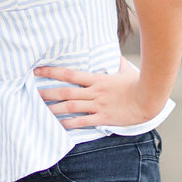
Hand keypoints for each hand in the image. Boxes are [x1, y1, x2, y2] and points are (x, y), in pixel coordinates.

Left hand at [33, 58, 159, 129]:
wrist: (149, 99)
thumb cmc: (138, 84)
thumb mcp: (126, 70)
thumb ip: (118, 63)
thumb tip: (116, 56)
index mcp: (97, 79)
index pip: (70, 74)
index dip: (52, 72)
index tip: (38, 70)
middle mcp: (94, 92)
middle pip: (66, 92)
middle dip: (48, 92)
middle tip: (33, 92)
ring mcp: (98, 106)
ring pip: (71, 107)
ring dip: (55, 109)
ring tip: (41, 110)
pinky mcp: (103, 118)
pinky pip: (83, 122)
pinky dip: (71, 124)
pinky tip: (60, 125)